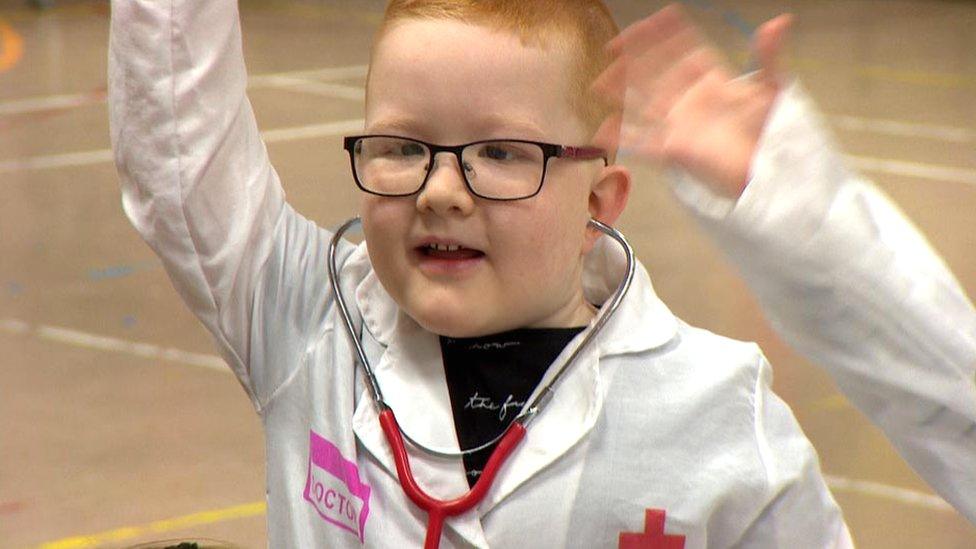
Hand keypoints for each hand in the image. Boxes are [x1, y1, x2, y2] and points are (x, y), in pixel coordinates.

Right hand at [593, 4, 792, 197]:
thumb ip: (769, 55)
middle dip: (632, 58)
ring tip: (600, 82)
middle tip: (614, 44)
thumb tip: (780, 20)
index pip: (681, 49)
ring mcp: (676, 123)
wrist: (761, 170)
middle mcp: (686, 98)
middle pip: (654, 72)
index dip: (665, 33)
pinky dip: (621, 137)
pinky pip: (641, 142)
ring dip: (620, 91)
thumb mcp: (771, 88)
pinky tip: (603, 131)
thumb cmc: (764, 130)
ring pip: (641, 101)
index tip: (653, 19)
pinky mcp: (671, 149)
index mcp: (708, 79)